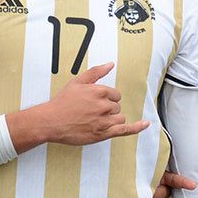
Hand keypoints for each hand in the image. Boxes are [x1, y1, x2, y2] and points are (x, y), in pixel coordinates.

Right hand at [19, 64, 148, 147]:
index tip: (96, 102)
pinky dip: (137, 127)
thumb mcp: (77, 82)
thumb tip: (111, 64)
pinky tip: (146, 124)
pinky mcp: (104, 134)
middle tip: (90, 112)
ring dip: (112, 119)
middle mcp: (104, 105)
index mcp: (100, 91)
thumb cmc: (62, 102)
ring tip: (95, 120)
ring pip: (119, 118)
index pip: (115, 94)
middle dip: (108, 109)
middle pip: (117, 106)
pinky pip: (126, 130)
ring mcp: (105, 121)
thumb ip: (96, 72)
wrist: (51, 121)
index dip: (107, 98)